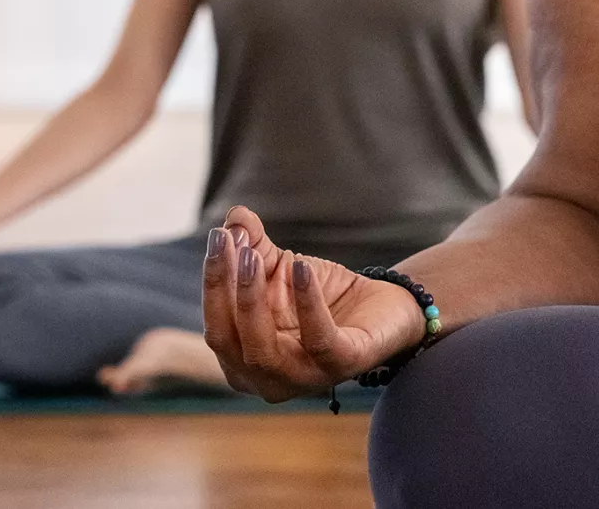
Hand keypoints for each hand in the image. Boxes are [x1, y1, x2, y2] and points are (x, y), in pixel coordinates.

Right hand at [202, 206, 426, 403]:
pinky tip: (302, 268)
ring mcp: (303, 380)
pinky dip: (307, 304)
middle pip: (228, 340)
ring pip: (262, 351)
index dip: (213, 281)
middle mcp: (266, 381)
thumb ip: (254, 244)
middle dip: (224, 289)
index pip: (216, 326)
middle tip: (230, 241)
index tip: (218, 236)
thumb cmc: (323, 296)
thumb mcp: (282, 268)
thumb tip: (234, 217)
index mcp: (242, 362)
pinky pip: (319, 339)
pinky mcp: (342, 366)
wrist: (384, 308)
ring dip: (251, 299)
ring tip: (254, 256)